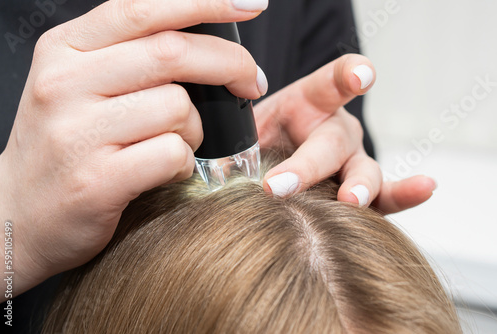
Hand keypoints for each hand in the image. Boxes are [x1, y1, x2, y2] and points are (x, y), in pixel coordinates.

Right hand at [0, 0, 268, 299]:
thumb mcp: (78, 86)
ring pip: (178, 108)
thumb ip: (128, 58)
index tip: (249, 2)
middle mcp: (66, 83)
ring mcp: (78, 132)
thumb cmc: (63, 147)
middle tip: (252, 82)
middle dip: (231, 64)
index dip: (205, 1)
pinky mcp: (96, 180)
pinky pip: (172, 154)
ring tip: (177, 143)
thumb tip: (205, 45)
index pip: (144, 8)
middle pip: (172, 53)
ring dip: (196, 128)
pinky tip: (166, 171)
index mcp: (65, 50)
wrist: (17, 215)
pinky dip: (184, 162)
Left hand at [254, 54, 435, 213]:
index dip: (347, 76)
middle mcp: (337, 128)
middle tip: (281, 185)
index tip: (361, 75)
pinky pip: (388, 195)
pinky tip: (424, 188)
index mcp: (311, 103)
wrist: (278, 158)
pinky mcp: (364, 189)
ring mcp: (354, 159)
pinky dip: (404, 195)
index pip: (331, 82)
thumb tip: (214, 166)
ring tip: (351, 199)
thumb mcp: (249, 129)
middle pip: (333, 142)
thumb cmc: (265, 139)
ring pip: (364, 170)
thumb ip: (238, 141)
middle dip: (308, 164)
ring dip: (358, 185)